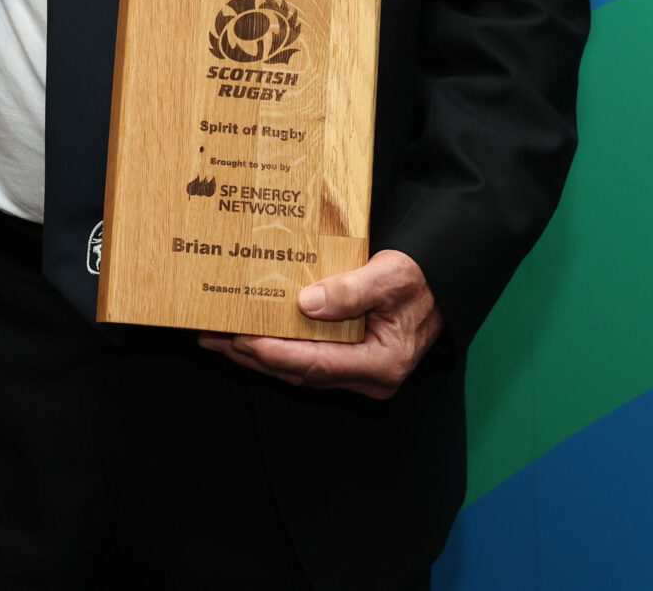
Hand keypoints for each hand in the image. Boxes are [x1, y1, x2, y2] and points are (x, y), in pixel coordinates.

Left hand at [199, 250, 440, 399]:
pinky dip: (277, 348)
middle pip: (299, 372)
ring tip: (218, 337)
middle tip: (210, 337)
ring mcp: (358, 373)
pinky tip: (251, 335)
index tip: (238, 337)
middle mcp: (367, 377)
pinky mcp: (350, 362)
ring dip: (258, 354)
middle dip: (252, 356)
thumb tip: (307, 303)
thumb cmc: (421, 279)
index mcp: (381, 364)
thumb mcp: (392, 276)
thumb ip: (352, 290)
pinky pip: (306, 359)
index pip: (315, 364)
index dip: (273, 352)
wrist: (442, 285)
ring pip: (298, 369)